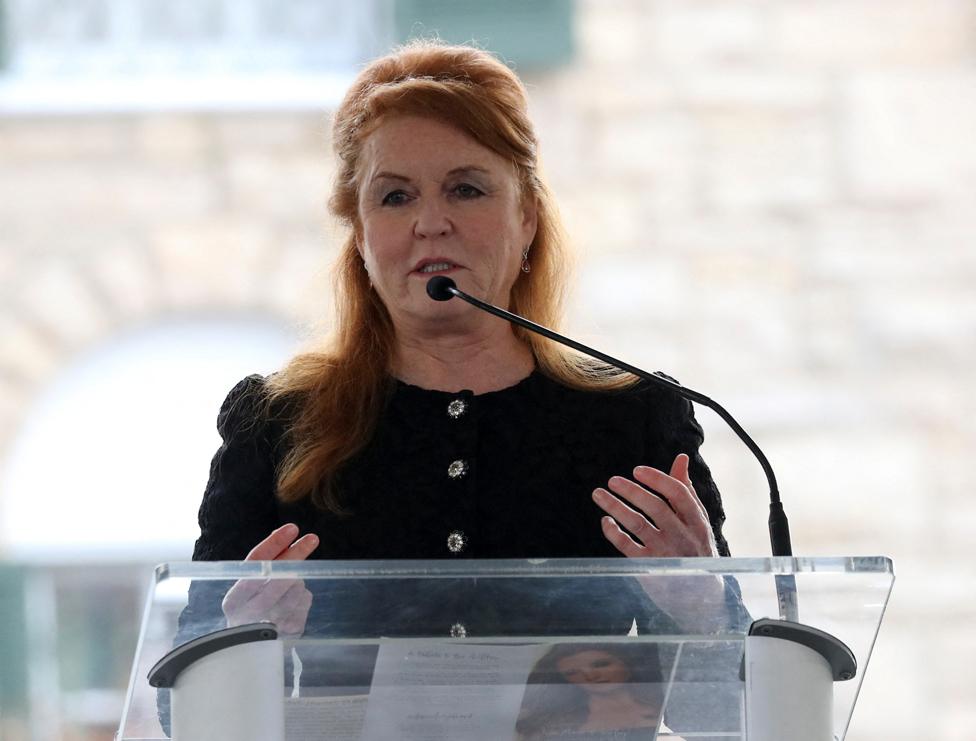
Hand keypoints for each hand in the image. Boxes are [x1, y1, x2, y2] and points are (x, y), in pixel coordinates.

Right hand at [221, 523, 318, 635]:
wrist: (253, 651)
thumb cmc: (250, 611)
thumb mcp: (247, 590)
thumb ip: (263, 563)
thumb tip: (286, 534)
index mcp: (234, 600)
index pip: (255, 565)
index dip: (274, 543)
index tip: (292, 528)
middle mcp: (250, 614)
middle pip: (279, 576)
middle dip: (297, 554)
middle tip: (312, 538)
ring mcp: (273, 625)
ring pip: (296, 586)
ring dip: (297, 581)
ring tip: (286, 590)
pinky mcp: (291, 633)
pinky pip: (306, 600)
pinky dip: (303, 596)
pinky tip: (292, 603)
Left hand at [592, 454, 717, 557]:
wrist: (701, 595)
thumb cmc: (696, 548)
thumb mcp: (696, 521)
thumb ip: (686, 490)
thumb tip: (681, 458)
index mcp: (697, 521)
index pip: (678, 493)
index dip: (657, 479)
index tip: (637, 470)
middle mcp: (683, 536)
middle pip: (655, 507)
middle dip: (632, 491)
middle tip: (612, 480)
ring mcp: (666, 553)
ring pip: (637, 524)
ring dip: (615, 507)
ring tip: (598, 494)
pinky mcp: (650, 568)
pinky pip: (627, 546)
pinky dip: (613, 532)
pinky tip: (605, 521)